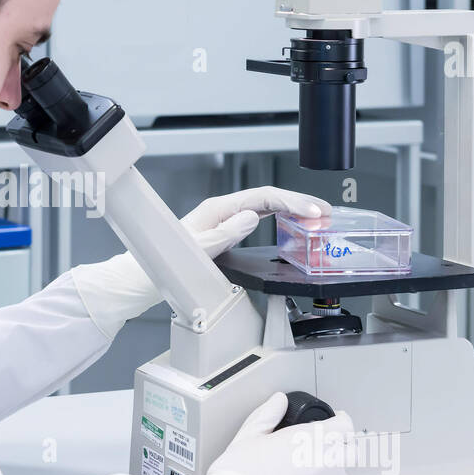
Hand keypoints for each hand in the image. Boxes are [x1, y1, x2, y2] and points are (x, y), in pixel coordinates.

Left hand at [70, 186, 331, 335]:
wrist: (146, 276)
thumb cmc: (167, 261)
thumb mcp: (199, 248)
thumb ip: (225, 233)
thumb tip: (251, 217)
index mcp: (218, 209)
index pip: (264, 198)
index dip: (291, 203)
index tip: (313, 212)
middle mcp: (223, 211)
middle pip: (269, 199)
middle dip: (300, 204)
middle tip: (327, 213)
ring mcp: (225, 221)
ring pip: (267, 208)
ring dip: (293, 212)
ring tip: (318, 219)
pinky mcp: (227, 233)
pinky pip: (260, 220)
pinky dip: (281, 221)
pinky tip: (294, 227)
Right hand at [203, 392, 350, 474]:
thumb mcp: (248, 436)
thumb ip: (268, 415)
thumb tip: (278, 402)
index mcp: (309, 439)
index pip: (344, 425)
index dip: (338, 422)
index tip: (332, 423)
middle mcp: (326, 463)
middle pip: (349, 452)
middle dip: (338, 449)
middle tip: (317, 452)